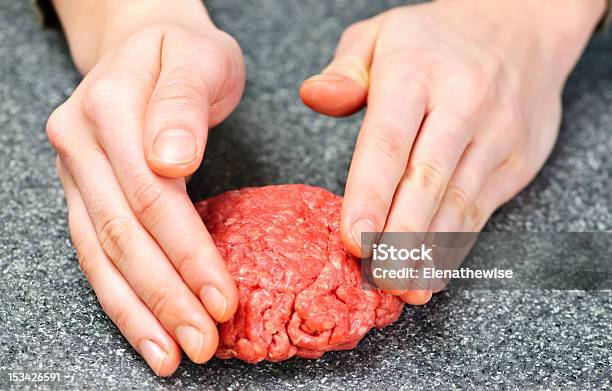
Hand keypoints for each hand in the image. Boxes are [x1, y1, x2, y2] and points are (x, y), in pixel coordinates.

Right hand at [46, 2, 244, 375]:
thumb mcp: (199, 58)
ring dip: (138, 311)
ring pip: (101, 254)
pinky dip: (122, 297)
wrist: (145, 43)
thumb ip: (183, 105)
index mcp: (109, 108)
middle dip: (165, 295)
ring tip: (171, 355)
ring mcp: (75, 172)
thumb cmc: (184, 54)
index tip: (220, 297)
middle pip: (123, 233)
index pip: (151, 195)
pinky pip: (96, 253)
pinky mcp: (82, 194)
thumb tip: (170, 160)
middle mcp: (80, 143)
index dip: (187, 251)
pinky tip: (146, 330)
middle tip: (202, 343)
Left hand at [301, 0, 604, 303]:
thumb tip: (314, 98)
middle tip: (378, 277)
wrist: (523, 26)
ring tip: (403, 287)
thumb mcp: (382, 34)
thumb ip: (344, 70)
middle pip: (427, 181)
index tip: (353, 238)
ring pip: (457, 203)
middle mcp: (461, 105)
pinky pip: (479, 211)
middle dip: (400, 236)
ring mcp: (495, 135)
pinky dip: (454, 246)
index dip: (371, 194)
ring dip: (428, 251)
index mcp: (415, 73)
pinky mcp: (515, 159)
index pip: (388, 142)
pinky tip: (432, 271)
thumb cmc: (437, 38)